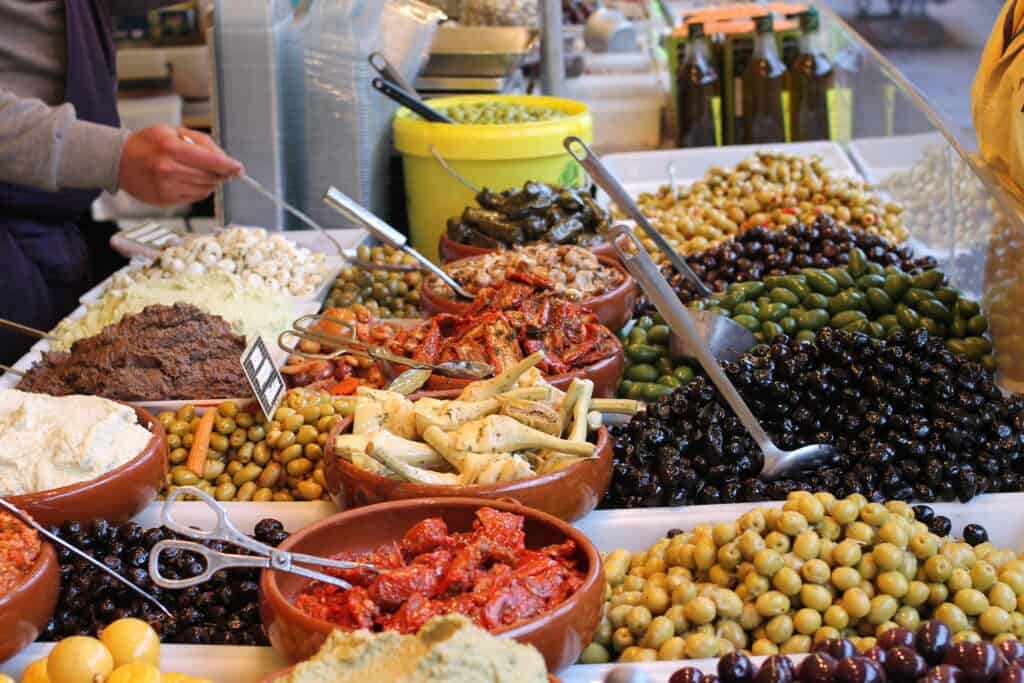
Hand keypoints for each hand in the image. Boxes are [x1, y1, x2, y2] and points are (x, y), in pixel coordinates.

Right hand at [118, 125, 243, 205]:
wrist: (119, 161)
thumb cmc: (148, 143)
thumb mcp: (172, 131)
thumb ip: (200, 142)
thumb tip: (224, 159)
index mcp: (170, 148)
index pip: (210, 160)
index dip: (228, 165)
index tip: (239, 168)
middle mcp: (168, 169)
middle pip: (210, 177)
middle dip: (222, 174)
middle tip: (226, 170)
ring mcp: (166, 187)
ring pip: (205, 188)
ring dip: (211, 181)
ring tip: (202, 172)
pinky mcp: (165, 200)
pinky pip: (194, 197)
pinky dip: (199, 189)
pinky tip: (190, 180)